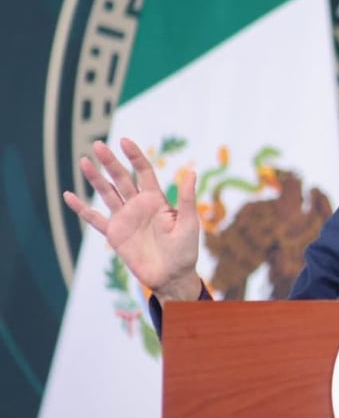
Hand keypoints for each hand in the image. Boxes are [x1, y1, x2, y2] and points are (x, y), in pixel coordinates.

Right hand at [62, 138, 202, 300]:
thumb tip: (191, 171)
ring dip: (95, 179)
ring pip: (107, 193)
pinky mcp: (114, 234)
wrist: (172, 276)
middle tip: (98, 145)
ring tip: (84, 161)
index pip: (144, 172)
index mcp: (157, 200)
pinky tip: (69, 195)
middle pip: (122, 178)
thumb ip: (187, 198)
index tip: (125, 141)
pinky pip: (94, 219)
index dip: (135, 156)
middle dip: (110, 162)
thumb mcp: (189, 222)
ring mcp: (125, 218)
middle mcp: (139, 205)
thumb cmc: (185, 250)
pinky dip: (81, 209)